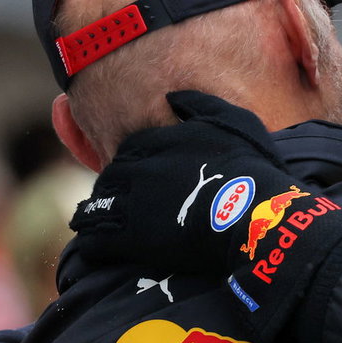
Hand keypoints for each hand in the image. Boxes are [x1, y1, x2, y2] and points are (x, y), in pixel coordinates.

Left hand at [71, 90, 310, 274]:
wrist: (251, 212)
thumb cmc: (247, 167)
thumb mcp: (231, 119)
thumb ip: (198, 102)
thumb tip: (171, 95)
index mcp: (153, 142)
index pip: (128, 149)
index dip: (132, 163)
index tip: (138, 174)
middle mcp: (135, 170)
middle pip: (110, 178)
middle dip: (110, 188)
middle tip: (114, 201)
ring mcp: (130, 204)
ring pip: (98, 207)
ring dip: (94, 215)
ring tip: (92, 223)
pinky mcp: (130, 238)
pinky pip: (96, 239)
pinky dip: (90, 243)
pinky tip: (92, 246)